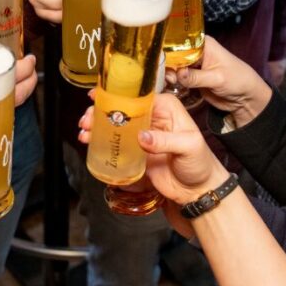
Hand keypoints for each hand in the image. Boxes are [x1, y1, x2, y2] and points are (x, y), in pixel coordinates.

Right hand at [73, 94, 225, 206]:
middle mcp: (153, 117)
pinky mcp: (137, 151)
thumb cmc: (201, 163)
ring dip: (99, 126)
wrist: (198, 190)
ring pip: (117, 125)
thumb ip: (166, 140)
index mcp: (167, 108)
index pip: (139, 96)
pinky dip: (103, 142)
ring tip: (84, 131)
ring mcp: (143, 135)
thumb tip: (142, 137)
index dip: (118, 95)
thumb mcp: (189, 147)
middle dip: (102, 112)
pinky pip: (117, 143)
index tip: (98, 96)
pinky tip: (90, 142)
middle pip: (123, 109)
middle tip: (87, 119)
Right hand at [175, 37, 271, 126]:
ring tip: (171, 82)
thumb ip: (196, 77)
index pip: (180, 43)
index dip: (169, 51)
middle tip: (170, 77)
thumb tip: (177, 74)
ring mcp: (192, 65)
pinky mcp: (191, 78)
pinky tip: (170, 86)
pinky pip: (177, 78)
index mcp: (203, 44)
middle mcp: (195, 52)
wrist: (245, 98)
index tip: (162, 62)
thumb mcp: (217, 78)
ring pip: (173, 67)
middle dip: (168, 65)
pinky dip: (172, 82)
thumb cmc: (238, 80)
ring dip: (169, 75)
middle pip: (173, 54)